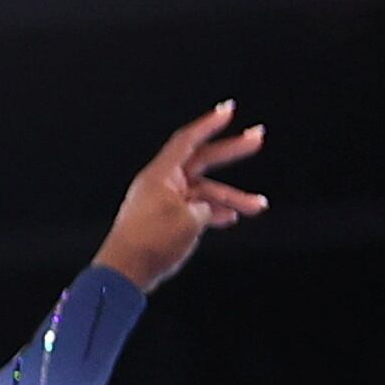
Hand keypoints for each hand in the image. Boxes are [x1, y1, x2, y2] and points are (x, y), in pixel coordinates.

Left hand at [94, 100, 268, 289]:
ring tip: (259, 205)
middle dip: (231, 151)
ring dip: (231, 198)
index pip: (188, 141)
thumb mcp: (188, 222)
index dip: (210, 124)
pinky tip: (232, 218)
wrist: (124, 273)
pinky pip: (195, 209)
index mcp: (162, 175)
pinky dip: (213, 213)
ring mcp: (165, 202)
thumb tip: (208, 209)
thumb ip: (204, 209)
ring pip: (204, 192)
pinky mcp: (166, 221)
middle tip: (258, 138)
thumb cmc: (150, 243)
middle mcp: (163, 184)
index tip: (229, 110)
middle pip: (203, 161)